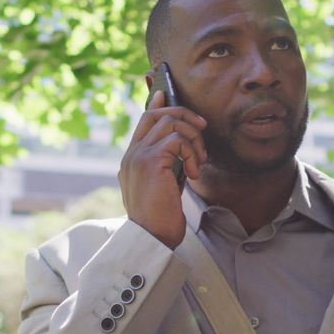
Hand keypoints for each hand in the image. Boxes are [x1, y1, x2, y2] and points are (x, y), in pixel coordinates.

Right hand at [119, 90, 207, 248]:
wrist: (152, 238)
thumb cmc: (161, 217)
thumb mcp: (165, 185)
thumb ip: (168, 164)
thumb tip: (183, 146)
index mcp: (131, 159)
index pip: (143, 121)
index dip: (156, 105)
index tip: (167, 94)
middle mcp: (131, 154)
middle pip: (156, 115)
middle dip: (183, 115)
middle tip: (201, 128)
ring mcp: (138, 157)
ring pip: (171, 124)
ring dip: (193, 139)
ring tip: (199, 162)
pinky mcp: (151, 162)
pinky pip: (178, 140)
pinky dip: (192, 153)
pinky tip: (194, 172)